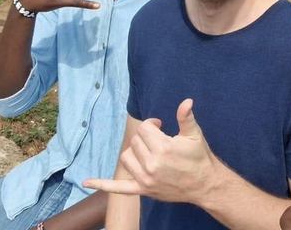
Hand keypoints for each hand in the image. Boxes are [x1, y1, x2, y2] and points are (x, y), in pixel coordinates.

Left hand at [83, 99, 218, 204]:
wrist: (204, 184)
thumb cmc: (200, 157)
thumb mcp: (195, 135)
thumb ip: (186, 117)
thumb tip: (186, 101)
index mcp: (164, 148)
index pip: (144, 129)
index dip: (152, 124)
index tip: (160, 126)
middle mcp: (152, 164)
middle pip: (135, 142)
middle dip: (145, 138)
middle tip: (159, 140)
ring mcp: (146, 178)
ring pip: (126, 158)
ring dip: (134, 152)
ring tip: (149, 153)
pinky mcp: (143, 190)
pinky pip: (118, 188)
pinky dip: (102, 184)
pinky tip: (86, 181)